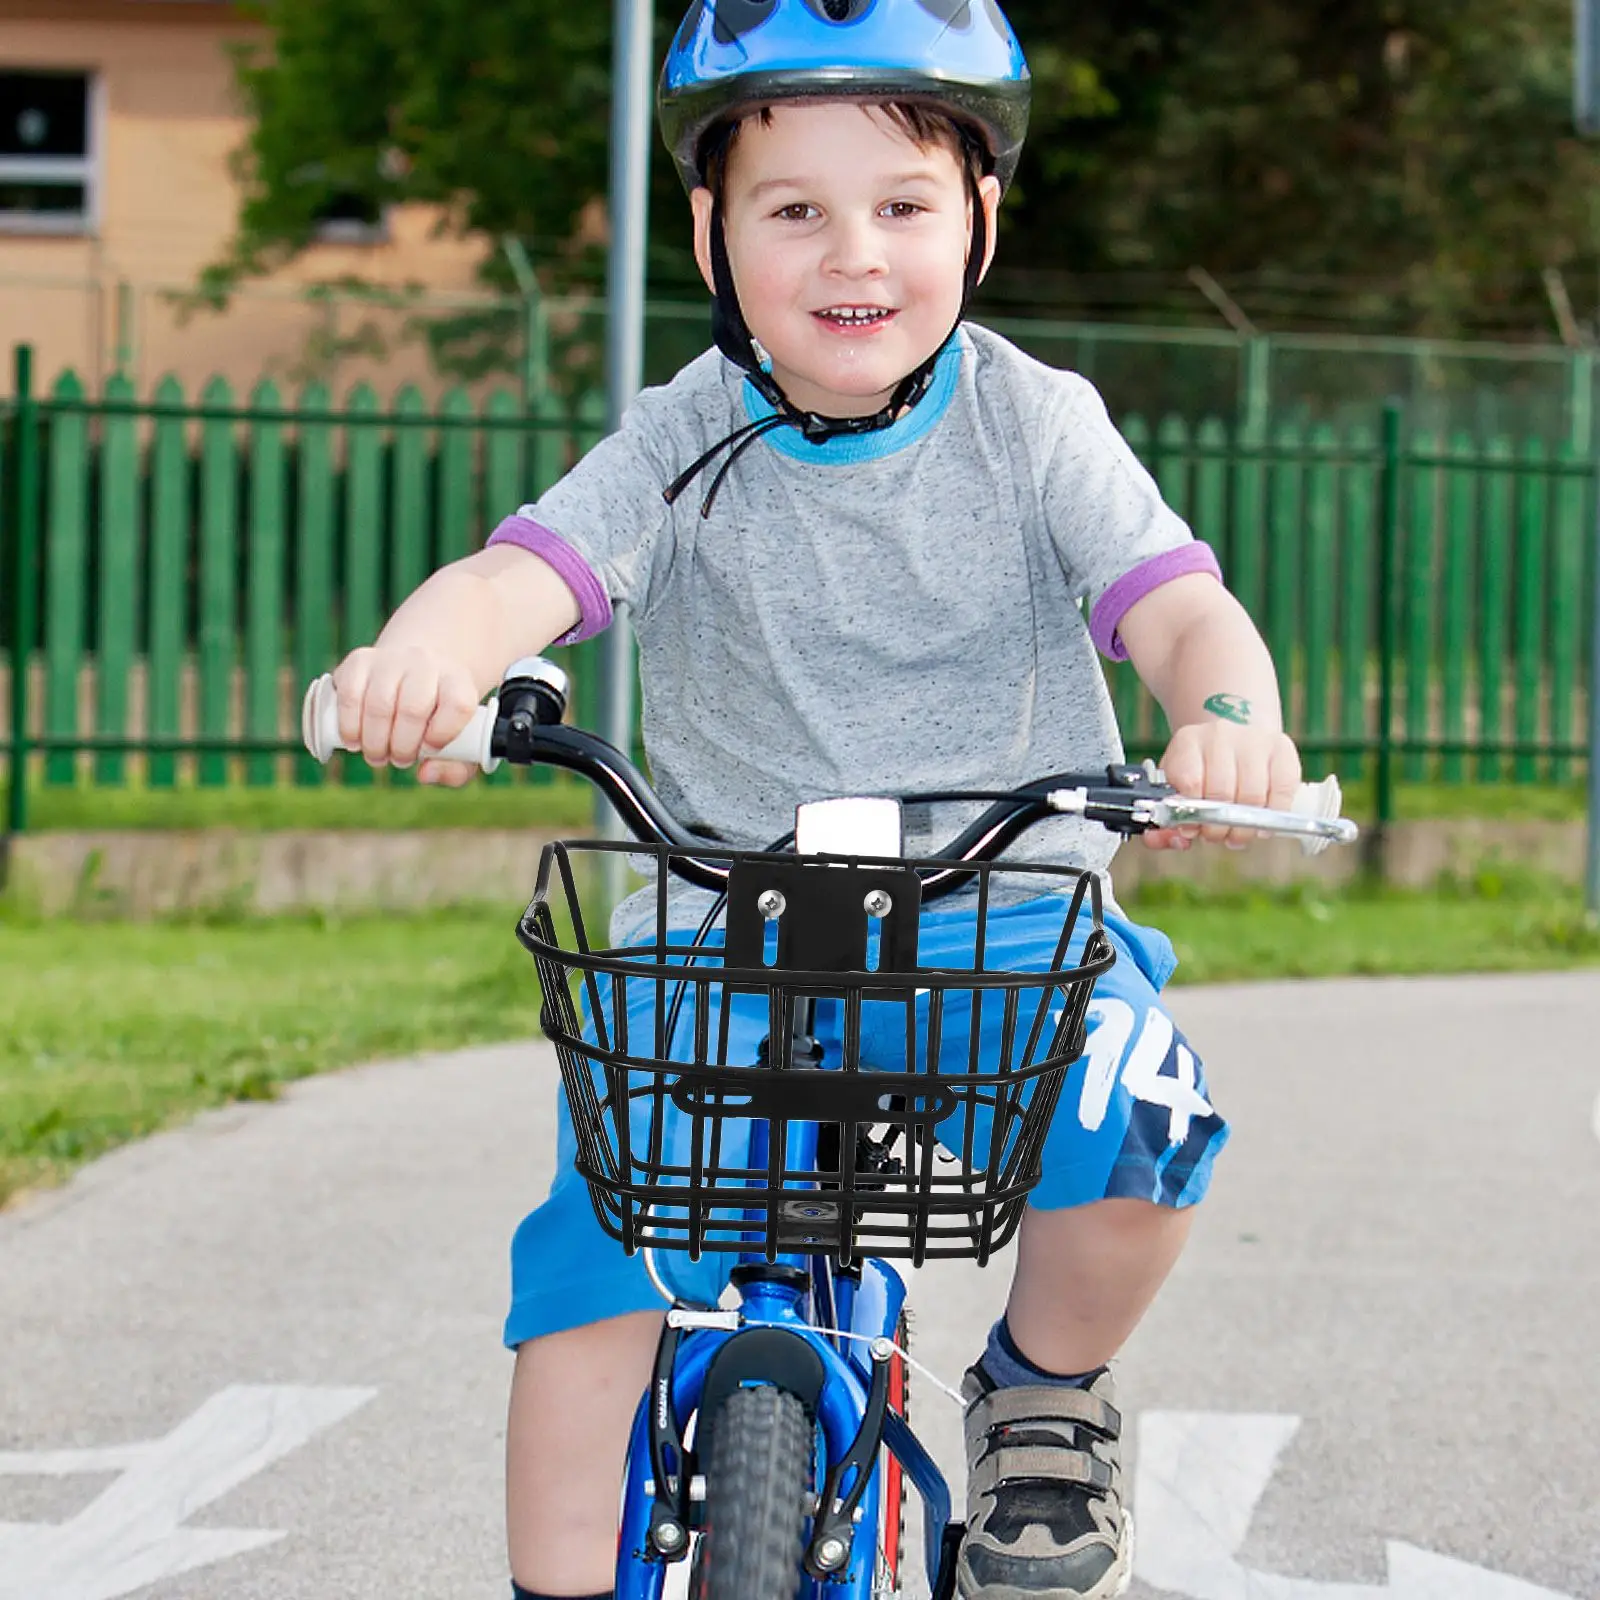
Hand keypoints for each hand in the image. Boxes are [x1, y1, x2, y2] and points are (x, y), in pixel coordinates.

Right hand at [331, 645, 481, 786]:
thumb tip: (425, 774)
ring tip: (377, 755)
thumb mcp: (458, 740)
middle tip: (399, 760)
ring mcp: (390, 659)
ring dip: (374, 742)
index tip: (430, 750)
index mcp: (457, 681)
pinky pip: (349, 696)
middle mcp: (426, 663)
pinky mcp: (359, 661)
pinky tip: (354, 740)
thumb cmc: (437, 715)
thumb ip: (455, 768)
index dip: (442, 735)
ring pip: (379, 705)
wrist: (413, 668)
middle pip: (414, 708)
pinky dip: (349, 726)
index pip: (458, 705)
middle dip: (402, 747)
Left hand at [1142, 721, 1301, 849]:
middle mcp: (1221, 735)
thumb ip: (1166, 817)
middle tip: (1216, 836)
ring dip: (1244, 827)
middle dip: (1218, 827)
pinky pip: (1283, 790)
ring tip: (1236, 834)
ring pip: (1253, 796)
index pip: (1190, 782)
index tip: (1190, 830)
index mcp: (1188, 741)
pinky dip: (1274, 814)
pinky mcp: (1283, 748)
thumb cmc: (1201, 769)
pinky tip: (1261, 824)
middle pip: (1223, 792)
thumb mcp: (1176, 785)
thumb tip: (1162, 839)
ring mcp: (1255, 739)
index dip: (1191, 814)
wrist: (1232, 736)